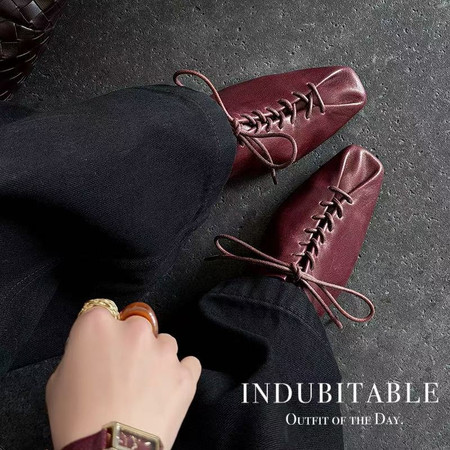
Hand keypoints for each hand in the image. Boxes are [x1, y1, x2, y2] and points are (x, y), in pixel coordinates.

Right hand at [46, 306, 200, 449]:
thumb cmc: (76, 421)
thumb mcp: (58, 380)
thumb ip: (79, 352)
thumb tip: (93, 350)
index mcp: (97, 325)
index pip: (102, 310)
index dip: (102, 330)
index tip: (102, 346)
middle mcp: (134, 330)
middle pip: (137, 323)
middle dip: (132, 342)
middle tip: (124, 371)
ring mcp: (163, 350)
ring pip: (164, 342)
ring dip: (157, 358)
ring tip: (146, 388)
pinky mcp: (185, 372)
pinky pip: (188, 363)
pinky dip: (180, 374)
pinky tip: (167, 391)